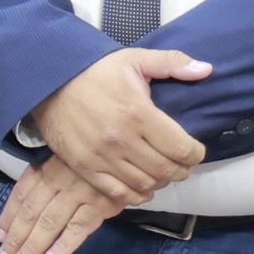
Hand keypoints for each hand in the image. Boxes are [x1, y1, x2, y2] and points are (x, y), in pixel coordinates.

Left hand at [0, 156, 123, 253]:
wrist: (126, 153)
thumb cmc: (88, 163)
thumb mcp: (61, 163)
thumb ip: (42, 182)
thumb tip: (18, 213)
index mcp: (45, 169)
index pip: (20, 196)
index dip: (8, 218)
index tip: (0, 237)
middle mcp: (57, 180)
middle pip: (31, 213)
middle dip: (16, 238)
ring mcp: (78, 192)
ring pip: (50, 223)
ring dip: (34, 245)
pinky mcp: (100, 204)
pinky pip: (78, 228)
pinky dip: (64, 245)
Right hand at [24, 46, 213, 204]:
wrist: (47, 83)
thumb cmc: (94, 71)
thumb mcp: (134, 58)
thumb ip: (173, 63)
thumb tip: (206, 70)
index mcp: (139, 113)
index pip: (182, 148)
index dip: (195, 153)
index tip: (195, 150)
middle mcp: (122, 140)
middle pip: (167, 170)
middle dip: (182, 170)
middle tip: (182, 163)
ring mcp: (102, 157)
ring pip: (145, 184)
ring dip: (160, 182)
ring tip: (161, 172)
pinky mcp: (85, 167)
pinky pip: (118, 194)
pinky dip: (136, 195)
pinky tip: (142, 187)